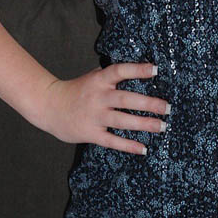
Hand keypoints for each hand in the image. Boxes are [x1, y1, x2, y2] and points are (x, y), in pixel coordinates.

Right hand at [37, 62, 169, 154]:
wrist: (50, 106)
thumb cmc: (77, 90)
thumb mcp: (93, 77)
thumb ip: (111, 75)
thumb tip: (139, 70)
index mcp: (99, 80)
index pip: (120, 71)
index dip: (138, 69)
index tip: (156, 69)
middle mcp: (98, 97)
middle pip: (126, 99)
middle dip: (149, 104)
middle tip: (168, 107)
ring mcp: (94, 116)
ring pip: (122, 121)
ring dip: (144, 124)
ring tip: (162, 126)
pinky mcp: (90, 133)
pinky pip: (112, 141)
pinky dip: (128, 145)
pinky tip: (143, 148)